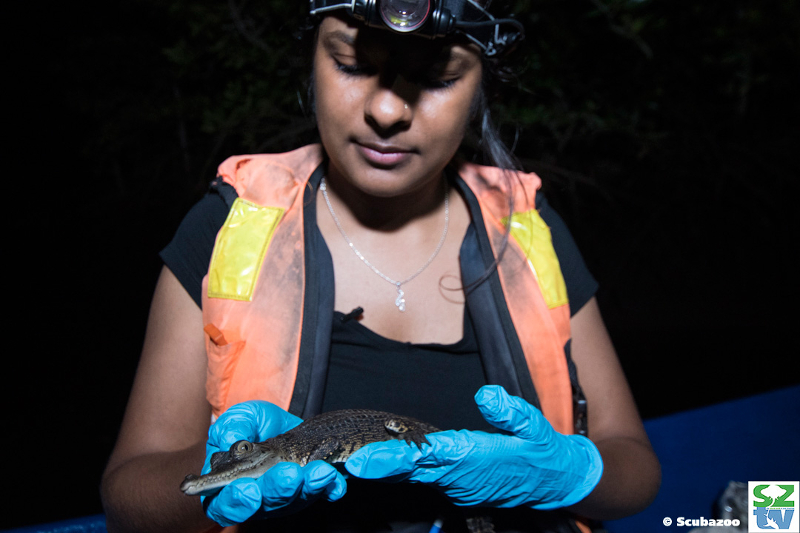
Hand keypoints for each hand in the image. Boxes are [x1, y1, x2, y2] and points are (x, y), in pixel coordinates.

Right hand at [202, 401, 347, 525]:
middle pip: (266, 504)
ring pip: (296, 500)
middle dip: (279, 489)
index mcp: (229, 486)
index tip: (248, 489)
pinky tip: (332, 475)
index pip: (225, 505)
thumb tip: (231, 439)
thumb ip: (234, 425)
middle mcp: (258, 498)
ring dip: (309, 486)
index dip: (236, 501)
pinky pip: (323, 493)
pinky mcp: (310, 490)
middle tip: (289, 475)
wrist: (283, 422)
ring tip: (320, 471)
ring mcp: (285, 497)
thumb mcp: (242, 416)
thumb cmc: (253, 424)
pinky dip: (330, 486)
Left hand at [345, 385, 602, 509]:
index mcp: (477, 459)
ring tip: (354, 460)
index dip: (400, 457)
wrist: (555, 483)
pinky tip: (380, 463)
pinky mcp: (457, 485)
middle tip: (352, 462)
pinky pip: (424, 479)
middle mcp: (462, 476)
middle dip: (383, 466)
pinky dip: (402, 471)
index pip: (434, 456)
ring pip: (416, 477)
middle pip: (416, 470)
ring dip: (387, 469)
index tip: (371, 458)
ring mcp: (458, 484)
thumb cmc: (543, 451)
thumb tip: (486, 395)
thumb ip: (512, 413)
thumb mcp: (536, 428)